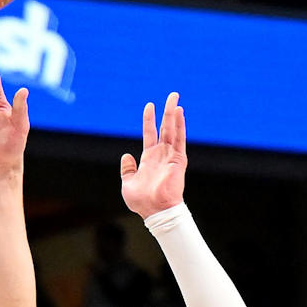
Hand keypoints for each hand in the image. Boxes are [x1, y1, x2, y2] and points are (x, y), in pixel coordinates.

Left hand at [119, 91, 189, 216]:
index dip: (150, 119)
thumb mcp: (128, 184)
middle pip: (165, 128)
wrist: (155, 211)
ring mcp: (170, 156)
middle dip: (167, 111)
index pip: (150, 134)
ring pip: (172, 130)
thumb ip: (127, 169)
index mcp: (149, 159)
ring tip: (175, 98)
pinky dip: (179, 125)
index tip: (150, 105)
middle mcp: (161, 155)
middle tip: (172, 95)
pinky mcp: (178, 160)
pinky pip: (179, 139)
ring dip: (173, 113)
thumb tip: (126, 156)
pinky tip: (179, 112)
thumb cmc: (142, 202)